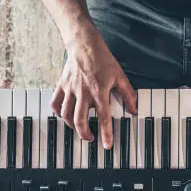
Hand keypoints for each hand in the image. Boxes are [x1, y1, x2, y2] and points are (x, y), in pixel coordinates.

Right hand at [50, 26, 136, 147]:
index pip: (103, 117)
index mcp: (99, 91)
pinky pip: (55, 103)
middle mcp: (83, 92)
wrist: (84, 44)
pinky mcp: (61, 85)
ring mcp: (70, 89)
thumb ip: (128, 94)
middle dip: (84, 134)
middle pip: (80, 120)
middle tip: (90, 138)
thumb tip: (134, 109)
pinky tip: (65, 116)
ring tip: (79, 129)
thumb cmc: (102, 59)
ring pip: (66, 114)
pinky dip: (58, 113)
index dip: (106, 133)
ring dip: (72, 126)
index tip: (107, 145)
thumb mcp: (120, 76)